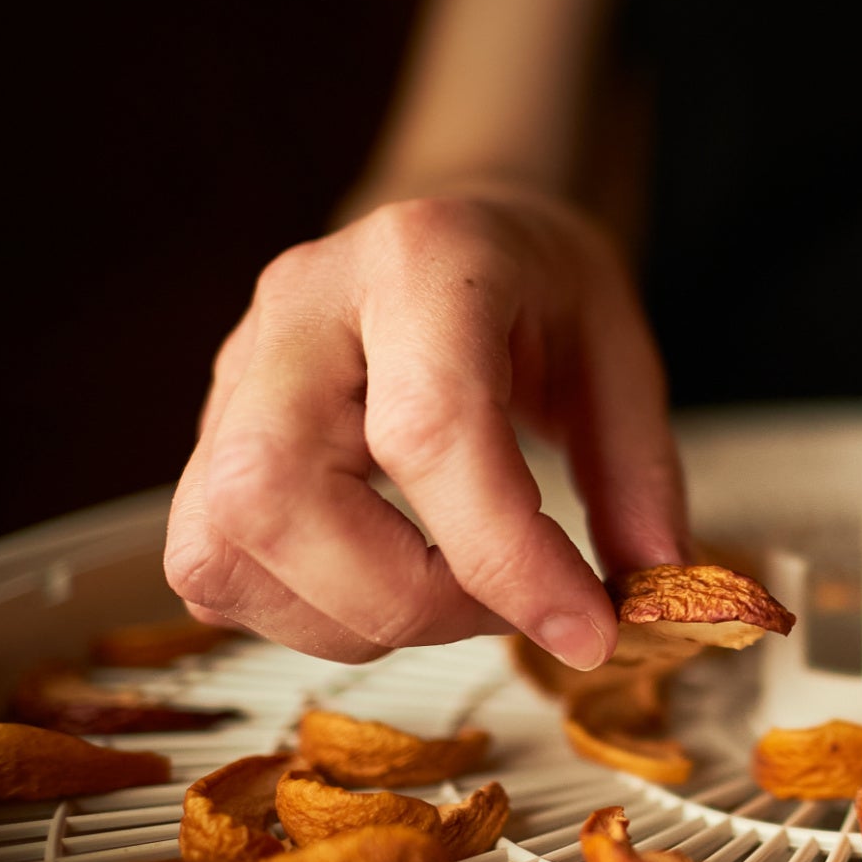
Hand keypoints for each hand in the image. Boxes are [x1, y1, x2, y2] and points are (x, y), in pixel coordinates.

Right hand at [164, 193, 685, 668]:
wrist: (459, 232)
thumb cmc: (538, 289)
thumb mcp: (622, 351)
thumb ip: (639, 472)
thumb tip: (652, 585)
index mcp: (421, 261)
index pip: (429, 431)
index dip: (506, 557)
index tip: (585, 629)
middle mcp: (300, 307)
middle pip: (282, 496)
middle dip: (411, 600)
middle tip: (510, 604)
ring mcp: (235, 371)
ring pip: (225, 549)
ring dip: (354, 619)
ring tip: (454, 592)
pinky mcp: (209, 438)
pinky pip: (212, 569)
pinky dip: (303, 614)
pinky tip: (384, 582)